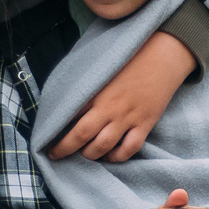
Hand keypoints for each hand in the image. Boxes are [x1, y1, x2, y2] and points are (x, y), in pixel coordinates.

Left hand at [48, 29, 192, 161]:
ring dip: (89, 154)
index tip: (45, 137)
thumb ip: (83, 78)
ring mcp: (127, 117)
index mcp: (94, 89)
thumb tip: (64, 91)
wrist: (164, 52)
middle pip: (80, 135)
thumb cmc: (129, 54)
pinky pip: (129, 149)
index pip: (67, 115)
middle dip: (64, 149)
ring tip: (84, 154)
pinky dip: (117, 157)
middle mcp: (108, 107)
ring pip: (102, 146)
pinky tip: (110, 155)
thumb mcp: (99, 62)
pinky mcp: (145, 123)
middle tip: (56, 155)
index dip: (54, 129)